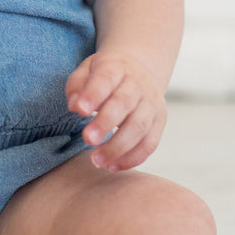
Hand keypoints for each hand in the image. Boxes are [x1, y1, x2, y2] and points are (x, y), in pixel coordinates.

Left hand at [66, 51, 167, 171]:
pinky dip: (133, 158)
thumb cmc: (106, 75)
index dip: (94, 94)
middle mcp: (138, 84)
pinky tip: (113, 166)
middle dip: (106, 123)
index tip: (80, 111)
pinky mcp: (160, 121)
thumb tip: (75, 106)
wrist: (139, 70)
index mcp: (117, 67)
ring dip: (118, 147)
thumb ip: (77, 85)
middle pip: (125, 103)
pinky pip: (150, 143)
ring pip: (140, 126)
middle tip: (87, 140)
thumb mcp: (87, 69)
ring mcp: (152, 103)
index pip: (107, 78)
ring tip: (96, 160)